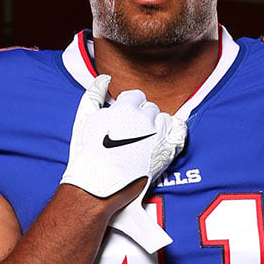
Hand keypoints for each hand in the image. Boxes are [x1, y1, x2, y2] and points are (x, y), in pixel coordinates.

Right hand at [60, 75, 186, 250]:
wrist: (97, 186)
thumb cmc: (88, 154)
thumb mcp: (84, 118)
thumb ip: (94, 93)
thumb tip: (104, 77)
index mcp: (126, 108)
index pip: (136, 96)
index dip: (130, 106)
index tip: (124, 118)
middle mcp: (144, 118)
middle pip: (150, 108)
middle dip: (142, 116)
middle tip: (131, 132)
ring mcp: (157, 135)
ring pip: (164, 119)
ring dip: (156, 125)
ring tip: (144, 138)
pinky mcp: (166, 152)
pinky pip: (180, 133)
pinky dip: (176, 131)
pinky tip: (167, 136)